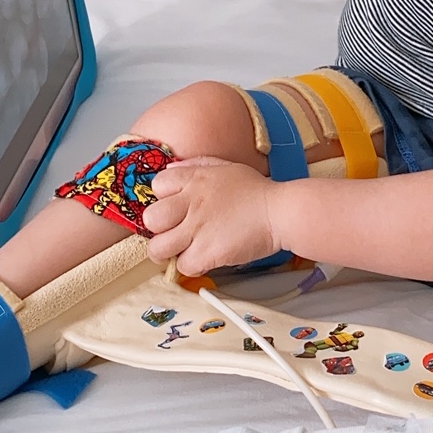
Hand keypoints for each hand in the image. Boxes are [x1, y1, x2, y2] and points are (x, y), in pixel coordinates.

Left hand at [143, 158, 278, 272]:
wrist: (281, 212)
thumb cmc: (258, 191)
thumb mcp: (225, 167)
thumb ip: (196, 166)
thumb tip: (171, 170)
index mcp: (194, 178)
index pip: (157, 186)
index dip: (163, 200)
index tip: (176, 209)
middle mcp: (191, 201)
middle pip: (151, 219)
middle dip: (159, 229)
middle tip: (174, 234)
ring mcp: (197, 228)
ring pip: (158, 248)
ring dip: (169, 253)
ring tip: (183, 251)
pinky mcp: (207, 252)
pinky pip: (183, 266)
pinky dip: (192, 266)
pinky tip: (205, 259)